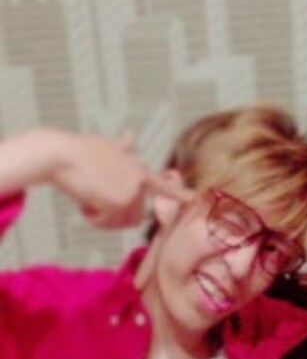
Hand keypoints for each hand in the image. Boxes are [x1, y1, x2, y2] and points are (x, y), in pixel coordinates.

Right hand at [48, 130, 194, 227]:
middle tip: (94, 206)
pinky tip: (84, 204)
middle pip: (135, 217)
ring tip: (89, 201)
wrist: (59, 154)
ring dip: (103, 219)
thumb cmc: (77, 151)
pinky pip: (107, 224)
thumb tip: (131, 134)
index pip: (163, 186)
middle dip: (115, 218)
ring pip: (122, 223)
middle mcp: (139, 180)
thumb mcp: (105, 146)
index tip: (196, 200)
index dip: (180, 195)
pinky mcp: (120, 201)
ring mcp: (131, 191)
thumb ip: (122, 148)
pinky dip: (93, 219)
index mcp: (138, 169)